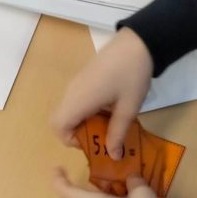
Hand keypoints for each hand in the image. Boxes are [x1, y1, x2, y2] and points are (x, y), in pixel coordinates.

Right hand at [51, 27, 152, 159]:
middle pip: (62, 120)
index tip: (94, 141)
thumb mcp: (128, 108)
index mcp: (79, 100)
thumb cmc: (132, 75)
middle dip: (80, 133)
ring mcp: (77, 83)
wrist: (138, 41)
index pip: (58, 127)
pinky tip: (112, 107)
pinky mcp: (84, 78)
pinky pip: (78, 101)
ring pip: (71, 110)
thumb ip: (118, 133)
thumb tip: (113, 156)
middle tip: (104, 135)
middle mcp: (72, 92)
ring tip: (112, 122)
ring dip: (87, 122)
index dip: (71, 141)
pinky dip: (90, 110)